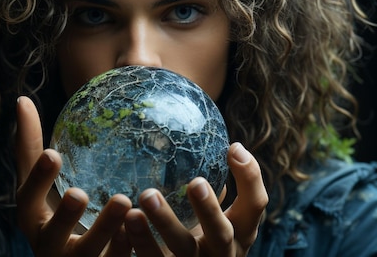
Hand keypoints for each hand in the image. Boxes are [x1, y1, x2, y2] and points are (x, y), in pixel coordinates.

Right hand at [15, 96, 133, 256]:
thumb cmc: (56, 213)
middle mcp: (48, 244)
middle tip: (79, 193)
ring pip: (89, 252)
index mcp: (33, 217)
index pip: (29, 197)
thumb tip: (21, 99)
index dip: (38, 178)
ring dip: (105, 229)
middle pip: (54, 232)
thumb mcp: (42, 185)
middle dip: (65, 215)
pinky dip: (126, 249)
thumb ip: (31, 148)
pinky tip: (142, 230)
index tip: (52, 154)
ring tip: (122, 201)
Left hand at [124, 142, 267, 256]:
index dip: (250, 178)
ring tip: (142, 201)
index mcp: (239, 232)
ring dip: (164, 225)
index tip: (232, 147)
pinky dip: (136, 243)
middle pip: (220, 234)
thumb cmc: (200, 237)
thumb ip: (212, 186)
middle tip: (195, 182)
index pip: (256, 205)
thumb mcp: (214, 217)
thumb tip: (205, 133)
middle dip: (209, 210)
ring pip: (180, 251)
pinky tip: (120, 223)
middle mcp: (222, 255)